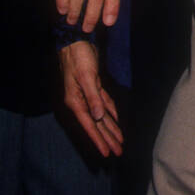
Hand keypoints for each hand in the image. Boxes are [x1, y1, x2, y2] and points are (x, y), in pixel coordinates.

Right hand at [59, 41, 122, 156]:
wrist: (75, 41)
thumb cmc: (79, 58)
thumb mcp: (87, 77)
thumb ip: (93, 97)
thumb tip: (99, 117)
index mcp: (76, 101)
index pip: (90, 125)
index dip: (99, 140)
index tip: (107, 152)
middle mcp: (81, 101)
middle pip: (97, 124)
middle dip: (108, 138)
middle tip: (118, 152)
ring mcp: (87, 94)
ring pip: (101, 116)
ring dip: (110, 128)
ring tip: (119, 141)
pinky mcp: (94, 86)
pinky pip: (103, 103)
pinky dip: (111, 111)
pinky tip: (116, 119)